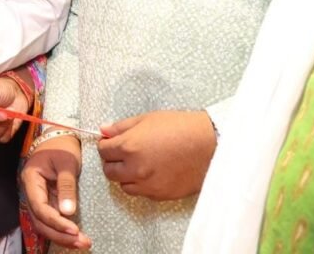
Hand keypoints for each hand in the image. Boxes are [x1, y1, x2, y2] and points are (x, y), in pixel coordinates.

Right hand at [21, 135, 91, 249]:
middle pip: (40, 221)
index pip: (40, 207)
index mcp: (31, 179)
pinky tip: (76, 237)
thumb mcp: (67, 163)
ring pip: (44, 224)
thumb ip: (67, 186)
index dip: (56, 222)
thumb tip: (68, 212)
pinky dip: (62, 230)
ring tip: (83, 243)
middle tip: (82, 242)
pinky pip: (52, 219)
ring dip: (61, 236)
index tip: (74, 229)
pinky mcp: (48, 200)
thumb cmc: (62, 146)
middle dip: (60, 234)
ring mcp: (39, 197)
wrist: (60, 136)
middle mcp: (32, 192)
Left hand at [97, 109, 215, 199]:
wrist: (211, 144)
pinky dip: (142, 185)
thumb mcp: (147, 119)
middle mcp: (135, 169)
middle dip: (112, 161)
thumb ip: (121, 127)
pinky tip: (152, 173)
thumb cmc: (180, 127)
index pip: (103, 151)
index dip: (106, 144)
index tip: (111, 142)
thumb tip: (103, 130)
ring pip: (124, 185)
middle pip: (109, 171)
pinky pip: (142, 193)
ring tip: (139, 164)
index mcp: (129, 147)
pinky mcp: (162, 195)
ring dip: (126, 175)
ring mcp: (148, 185)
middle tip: (123, 153)